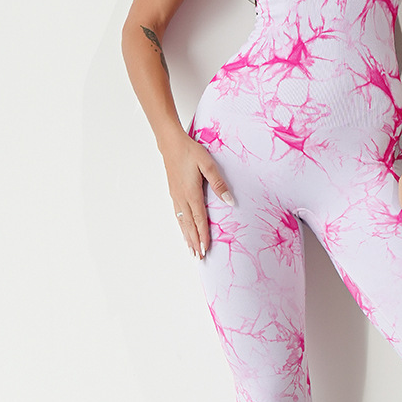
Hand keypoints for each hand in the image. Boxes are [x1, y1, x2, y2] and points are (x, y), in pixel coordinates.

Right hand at [160, 131, 233, 258]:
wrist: (171, 144)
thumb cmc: (190, 152)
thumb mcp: (208, 164)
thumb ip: (219, 183)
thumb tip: (229, 201)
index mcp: (192, 193)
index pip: (199, 220)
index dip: (203, 235)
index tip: (206, 249)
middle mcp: (182, 198)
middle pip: (189, 225)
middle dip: (195, 241)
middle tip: (199, 257)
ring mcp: (176, 196)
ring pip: (182, 222)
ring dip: (187, 236)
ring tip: (191, 249)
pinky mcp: (173, 193)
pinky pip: (178, 215)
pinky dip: (181, 226)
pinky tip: (183, 230)